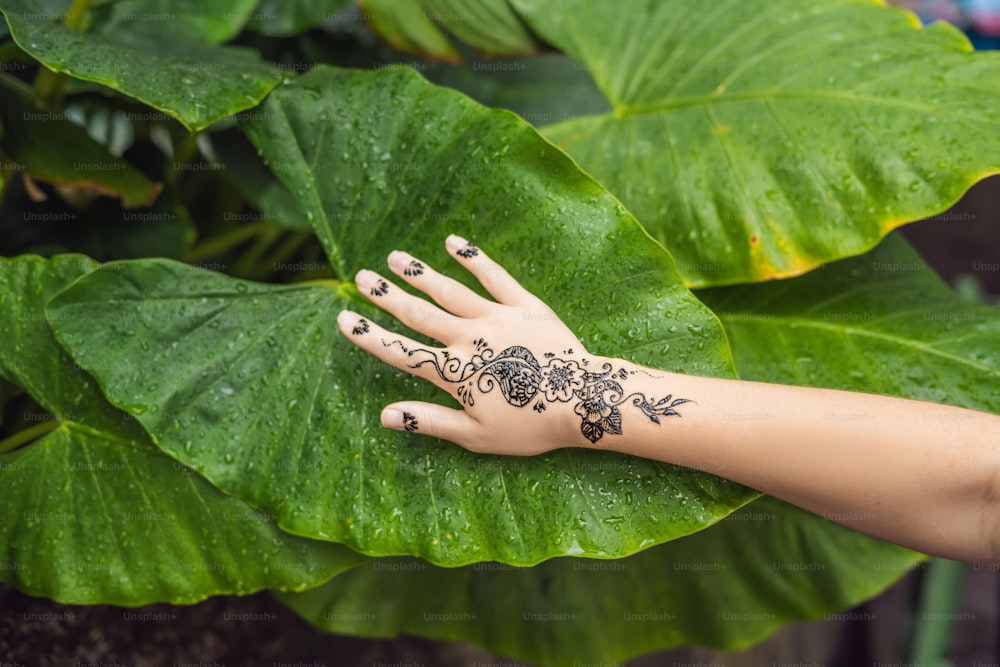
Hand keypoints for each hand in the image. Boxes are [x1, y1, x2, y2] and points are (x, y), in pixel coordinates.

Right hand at [338, 235, 691, 454]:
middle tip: (361, 278)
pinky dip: (473, 258)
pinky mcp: (525, 306)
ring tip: (395, 257)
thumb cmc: (531, 426)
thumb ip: (430, 422)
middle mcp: (469, 339)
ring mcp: (497, 318)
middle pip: (419, 314)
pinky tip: (453, 242)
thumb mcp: (477, 436)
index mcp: (455, 372)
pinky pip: (494, 277)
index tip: (344, 318)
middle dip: (387, 296)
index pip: (402, 352)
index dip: (370, 336)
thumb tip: (384, 415)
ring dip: (420, 273)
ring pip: (450, 290)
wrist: (584, 403)